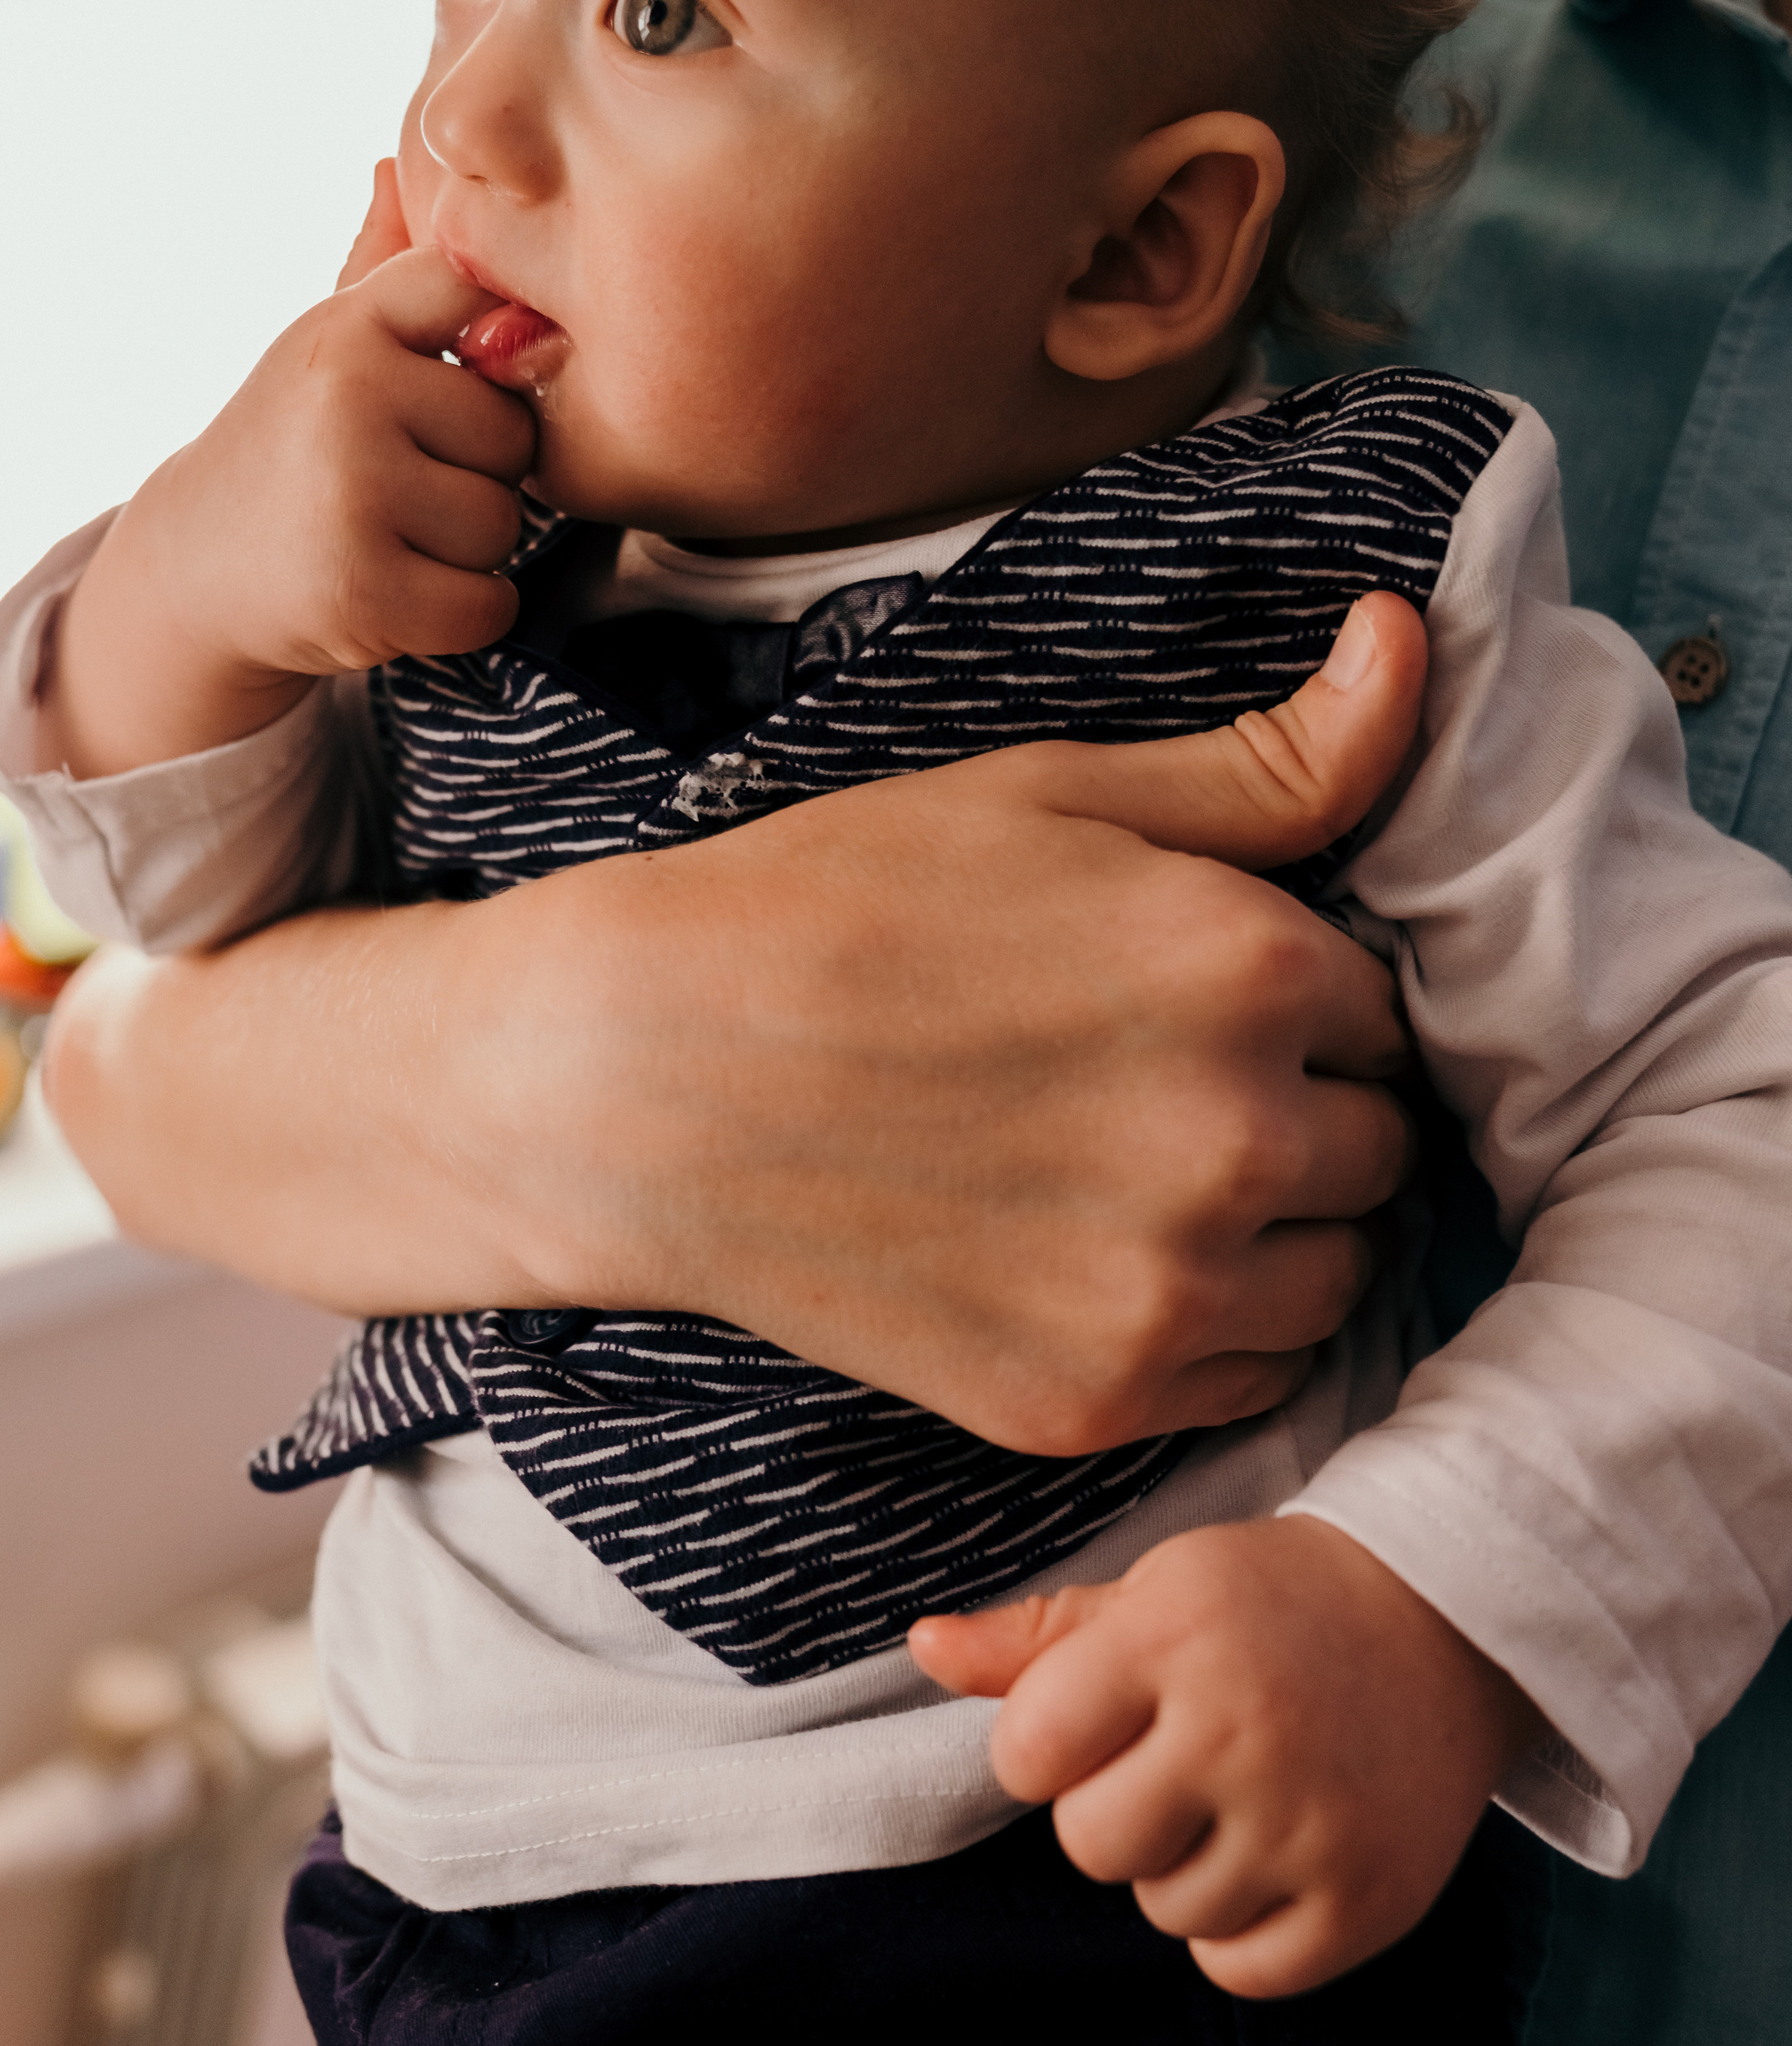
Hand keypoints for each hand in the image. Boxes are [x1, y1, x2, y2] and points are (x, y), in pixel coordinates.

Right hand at [48, 162, 534, 775]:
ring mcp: (354, 493)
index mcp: (349, 325)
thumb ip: (380, 261)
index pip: (475, 297)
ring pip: (503, 525)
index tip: (435, 387)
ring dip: (465, 549)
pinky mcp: (364, 591)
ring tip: (389, 535)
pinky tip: (399, 589)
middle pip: (512, 436)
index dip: (480, 355)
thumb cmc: (295, 443)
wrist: (198, 566)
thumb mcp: (328, 344)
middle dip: (476, 473)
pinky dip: (462, 613)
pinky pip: (488, 605)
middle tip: (396, 484)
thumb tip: (399, 160)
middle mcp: (350, 396)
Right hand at [49, 594, 1424, 1450]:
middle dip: (1296, 1107)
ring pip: (1333, 1272)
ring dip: (1274, 1226)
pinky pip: (1250, 1377)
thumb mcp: (1050, 792)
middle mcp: (1238, 1142)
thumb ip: (1268, 756)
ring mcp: (1166, 1292)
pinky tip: (1094, 1254)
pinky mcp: (1096, 1405)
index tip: (1187, 990)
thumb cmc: (837, 903)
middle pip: (1377, 1146)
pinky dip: (1206, 1324)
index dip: (1291, 995)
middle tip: (1144, 1076)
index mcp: (1249, 969)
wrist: (637, 1080)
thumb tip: (1408, 639)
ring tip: (1128, 1167)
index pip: (1383, 1010)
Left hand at [910, 1517, 1547, 1996]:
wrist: (1447, 1621)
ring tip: (1238, 1795)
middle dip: (1113, 1811)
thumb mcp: (1156, 1588)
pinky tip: (1272, 1854)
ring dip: (1182, 1868)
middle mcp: (1239, 1728)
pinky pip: (1240, 1969)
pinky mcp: (1364, 1898)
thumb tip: (918, 1649)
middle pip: (1088, 1845)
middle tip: (1175, 1760)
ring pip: (1164, 1910)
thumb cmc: (1272, 1602)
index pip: (1026, 1752)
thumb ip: (1034, 1636)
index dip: (1043, 1747)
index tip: (1092, 1722)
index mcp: (1171, 1638)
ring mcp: (1307, 1821)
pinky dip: (1241, 1931)